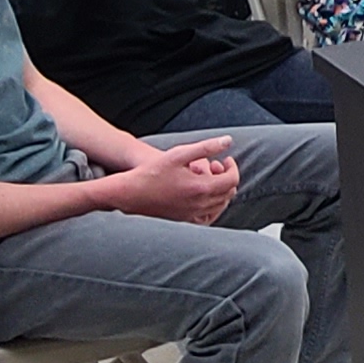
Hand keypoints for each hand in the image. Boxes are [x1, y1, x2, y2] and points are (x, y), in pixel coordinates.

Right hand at [98, 145, 236, 225]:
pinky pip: (208, 217)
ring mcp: (193, 215)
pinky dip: (213, 206)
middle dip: (226, 177)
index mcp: (201, 188)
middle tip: (216, 165)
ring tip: (208, 177)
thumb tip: (228, 141)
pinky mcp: (185, 221)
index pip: (232, 180)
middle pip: (228, 193)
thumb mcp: (179, 153)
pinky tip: (204, 194)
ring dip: (220, 190)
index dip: (232, 167)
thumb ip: (206, 147)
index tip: (225, 159)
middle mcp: (200, 205)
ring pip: (220, 205)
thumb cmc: (153, 172)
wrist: (131, 193)